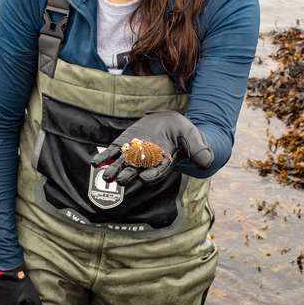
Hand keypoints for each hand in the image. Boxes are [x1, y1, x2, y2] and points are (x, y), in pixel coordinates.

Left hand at [91, 111, 212, 186]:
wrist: (169, 123)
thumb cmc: (183, 134)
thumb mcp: (193, 138)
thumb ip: (199, 150)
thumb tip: (207, 163)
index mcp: (163, 164)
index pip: (157, 173)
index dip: (151, 175)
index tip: (145, 178)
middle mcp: (146, 163)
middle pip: (136, 171)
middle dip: (128, 175)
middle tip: (121, 180)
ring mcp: (133, 155)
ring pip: (121, 165)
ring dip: (113, 170)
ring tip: (106, 176)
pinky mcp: (124, 145)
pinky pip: (112, 152)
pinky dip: (104, 157)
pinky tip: (96, 162)